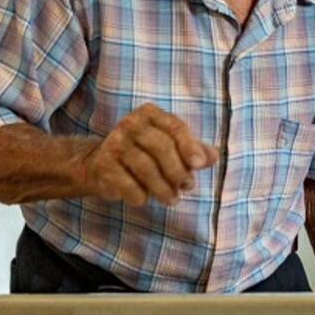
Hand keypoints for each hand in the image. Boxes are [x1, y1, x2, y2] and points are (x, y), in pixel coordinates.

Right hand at [84, 103, 218, 206]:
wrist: (101, 165)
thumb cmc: (145, 153)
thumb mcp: (171, 147)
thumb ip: (194, 150)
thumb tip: (213, 157)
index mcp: (150, 114)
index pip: (175, 127)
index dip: (190, 146)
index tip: (200, 165)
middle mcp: (130, 124)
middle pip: (162, 148)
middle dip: (178, 171)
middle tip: (187, 187)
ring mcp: (114, 143)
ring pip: (146, 168)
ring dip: (163, 188)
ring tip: (172, 200)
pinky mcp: (103, 165)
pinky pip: (127, 184)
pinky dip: (140, 195)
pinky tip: (144, 199)